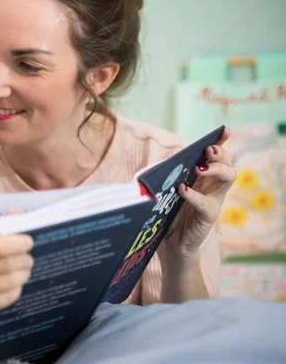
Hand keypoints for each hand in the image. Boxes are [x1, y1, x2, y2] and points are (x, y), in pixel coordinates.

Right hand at [0, 224, 32, 328]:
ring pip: (10, 281)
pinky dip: (16, 290)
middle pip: (8, 264)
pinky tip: (15, 285)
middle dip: (25, 259)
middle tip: (28, 258)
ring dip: (24, 274)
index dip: (19, 243)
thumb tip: (18, 213)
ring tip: (24, 270)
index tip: (28, 242)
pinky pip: (7, 298)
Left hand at [161, 127, 235, 260]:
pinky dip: (195, 195)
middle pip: (227, 163)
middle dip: (220, 153)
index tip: (223, 131)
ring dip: (216, 169)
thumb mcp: (159, 190)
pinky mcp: (208, 216)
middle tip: (208, 151)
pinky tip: (182, 190)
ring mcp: (212, 199)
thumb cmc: (165, 213)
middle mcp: (211, 185)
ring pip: (228, 178)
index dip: (221, 142)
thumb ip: (156, 177)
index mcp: (202, 176)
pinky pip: (207, 203)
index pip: (216, 155)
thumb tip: (147, 170)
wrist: (168, 243)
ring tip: (198, 167)